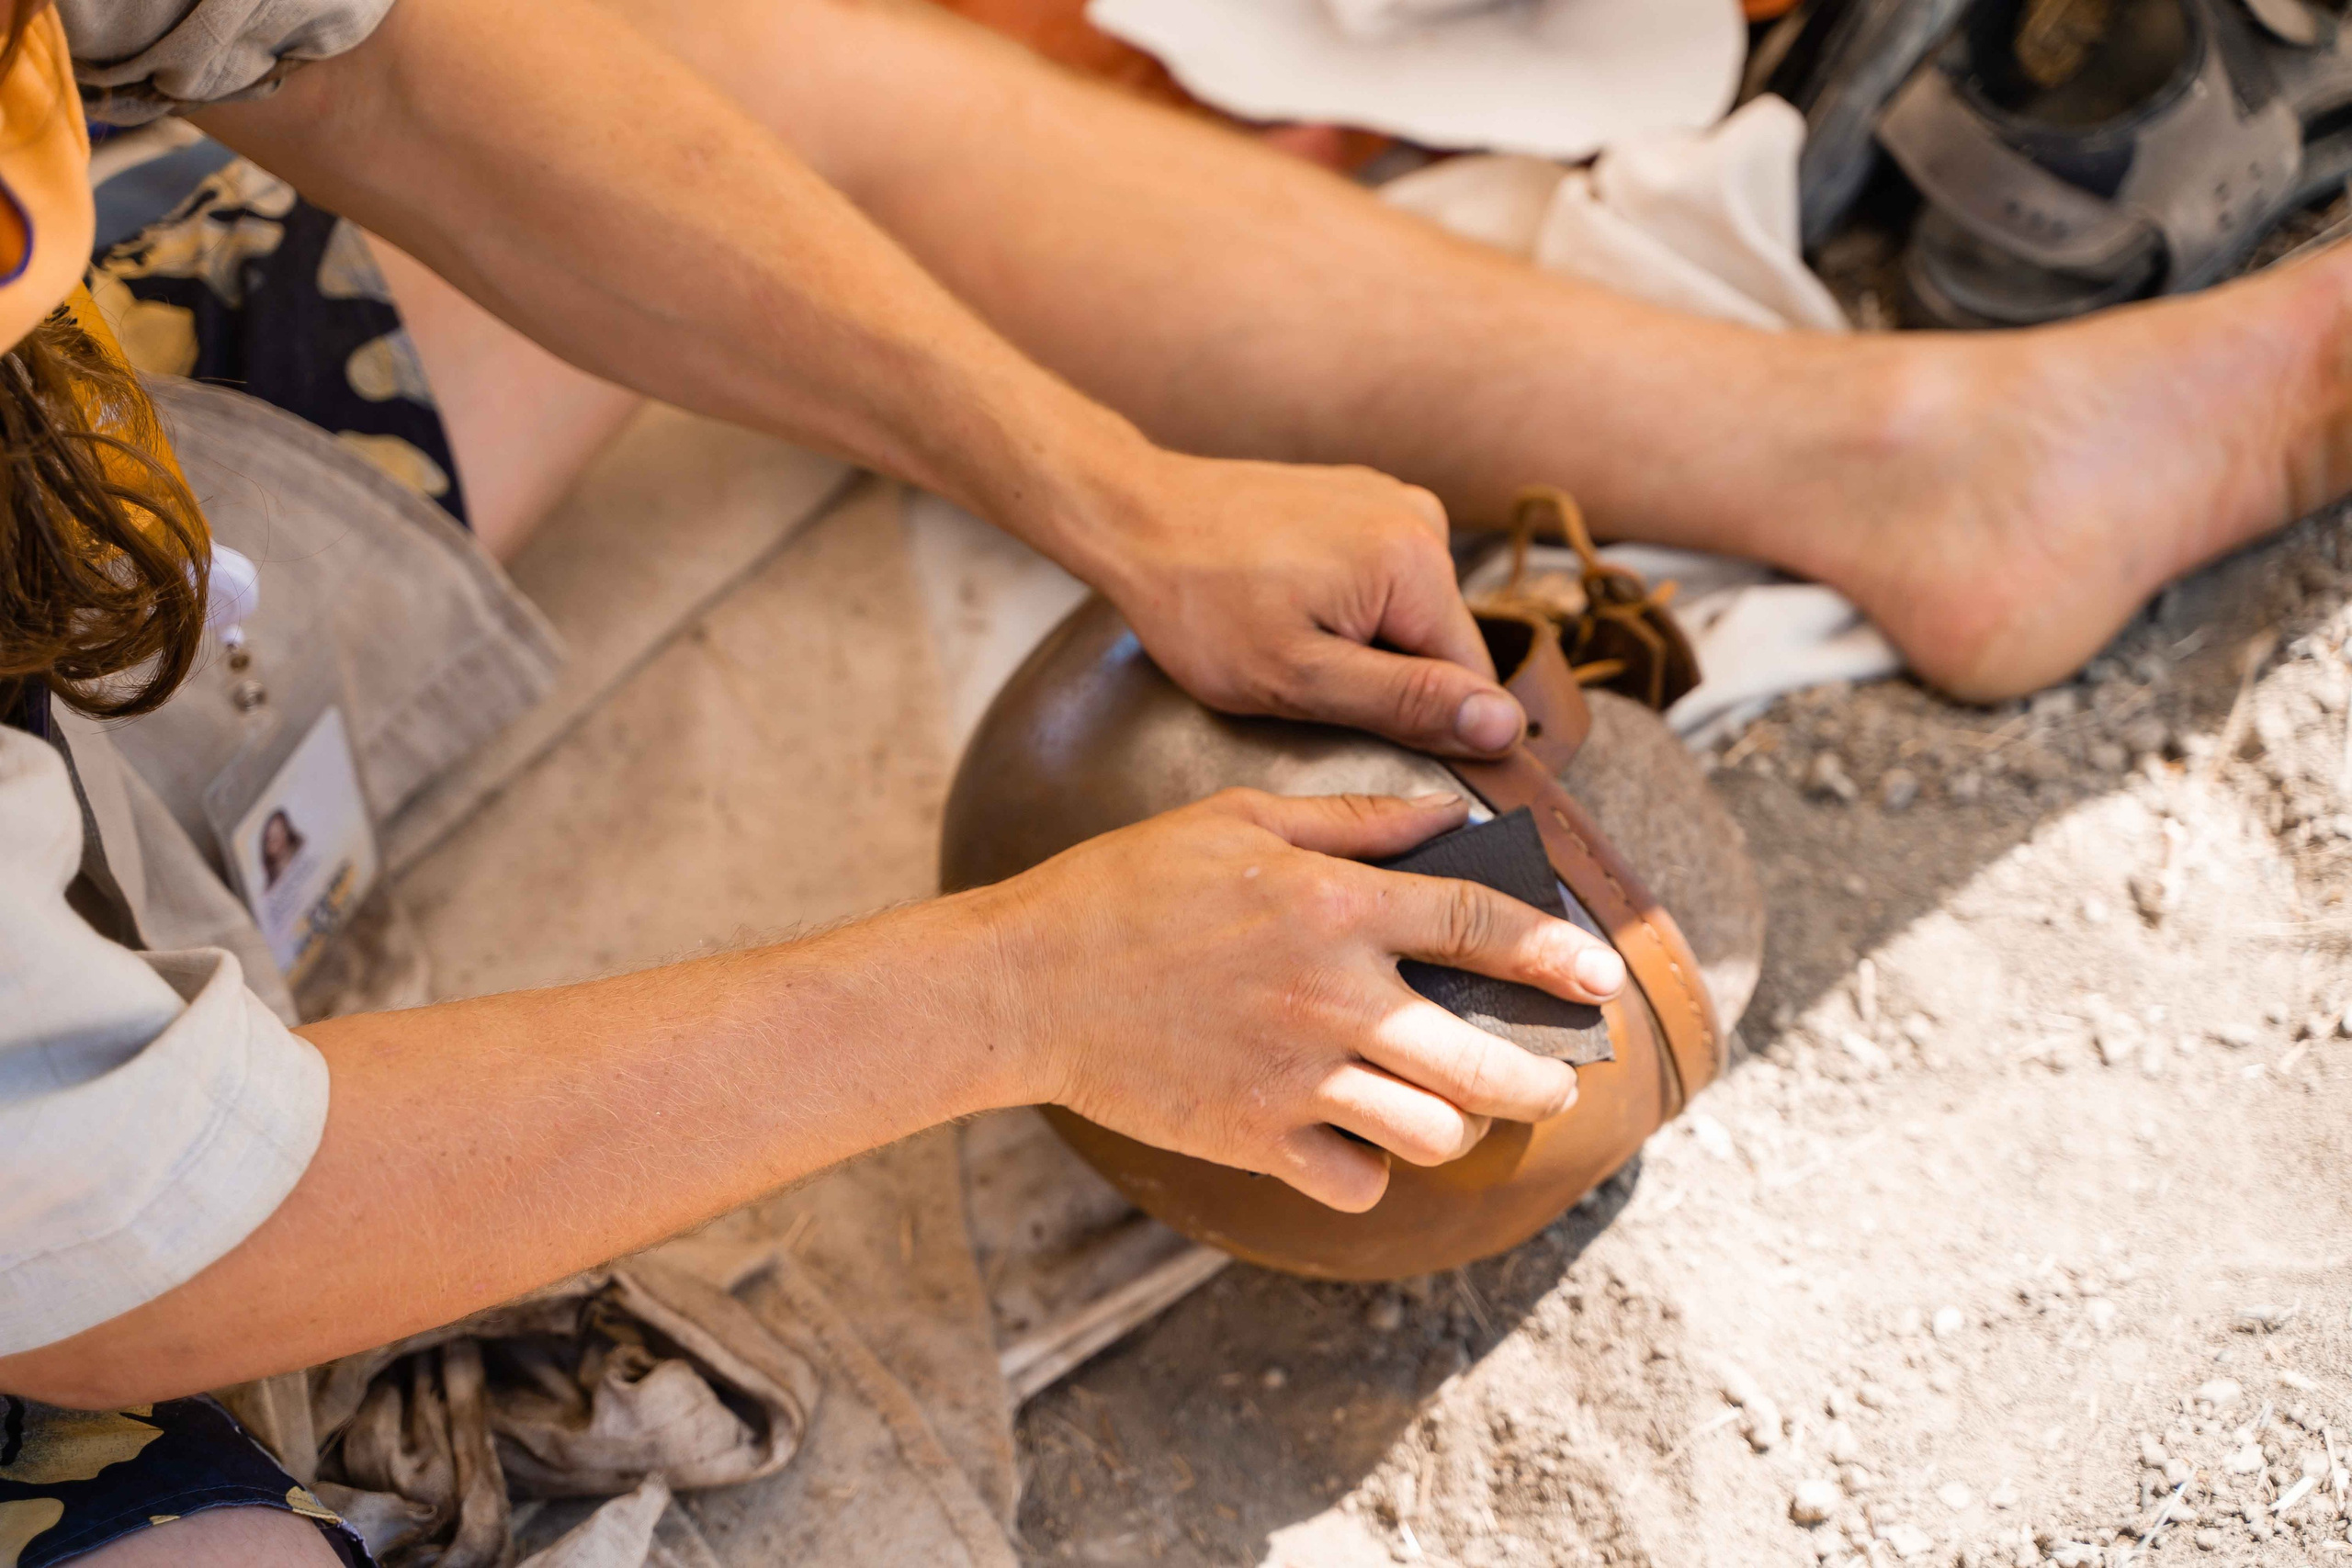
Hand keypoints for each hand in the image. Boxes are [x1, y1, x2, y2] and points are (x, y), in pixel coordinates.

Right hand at [983, 789, 1626, 1210]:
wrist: (1023, 983)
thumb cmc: (1123, 887)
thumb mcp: (1236, 818)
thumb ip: (1351, 820)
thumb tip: (1446, 815)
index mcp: (1332, 905)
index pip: (1477, 924)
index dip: (1552, 952)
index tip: (1601, 979)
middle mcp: (1331, 996)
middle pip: (1484, 1059)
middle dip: (1543, 1077)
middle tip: (1555, 1080)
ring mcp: (1295, 1076)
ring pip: (1431, 1130)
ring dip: (1455, 1123)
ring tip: (1450, 1108)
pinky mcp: (1253, 1138)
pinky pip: (1354, 1180)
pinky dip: (1368, 1170)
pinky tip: (1357, 1143)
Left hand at [1081, 452, 1526, 757]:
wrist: (1136, 516)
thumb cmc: (1200, 604)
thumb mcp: (1299, 678)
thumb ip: (1407, 704)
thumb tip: (1504, 726)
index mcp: (1416, 562)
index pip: (1470, 680)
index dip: (1423, 723)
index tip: (1354, 722)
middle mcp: (1421, 517)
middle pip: (1439, 643)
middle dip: (1382, 675)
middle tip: (1300, 672)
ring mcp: (1391, 498)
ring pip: (1408, 612)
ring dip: (1362, 640)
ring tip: (1287, 630)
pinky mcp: (1361, 496)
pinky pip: (1382, 576)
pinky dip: (1345, 602)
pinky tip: (1288, 599)